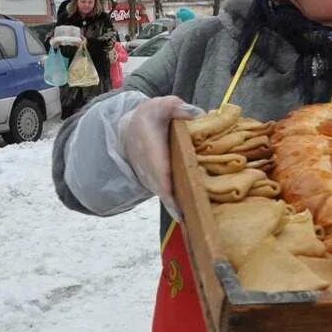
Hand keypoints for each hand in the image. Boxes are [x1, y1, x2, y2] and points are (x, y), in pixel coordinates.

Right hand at [120, 96, 202, 220]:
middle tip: (201, 224)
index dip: (171, 192)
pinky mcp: (160, 185)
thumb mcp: (159, 106)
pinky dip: (183, 207)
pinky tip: (200, 218)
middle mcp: (153, 173)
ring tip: (203, 225)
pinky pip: (172, 197)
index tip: (183, 209)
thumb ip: (175, 107)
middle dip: (183, 209)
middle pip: (168, 195)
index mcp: (153, 154)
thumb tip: (195, 113)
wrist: (128, 132)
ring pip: (170, 199)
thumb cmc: (148, 118)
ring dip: (184, 211)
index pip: (162, 177)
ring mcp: (155, 181)